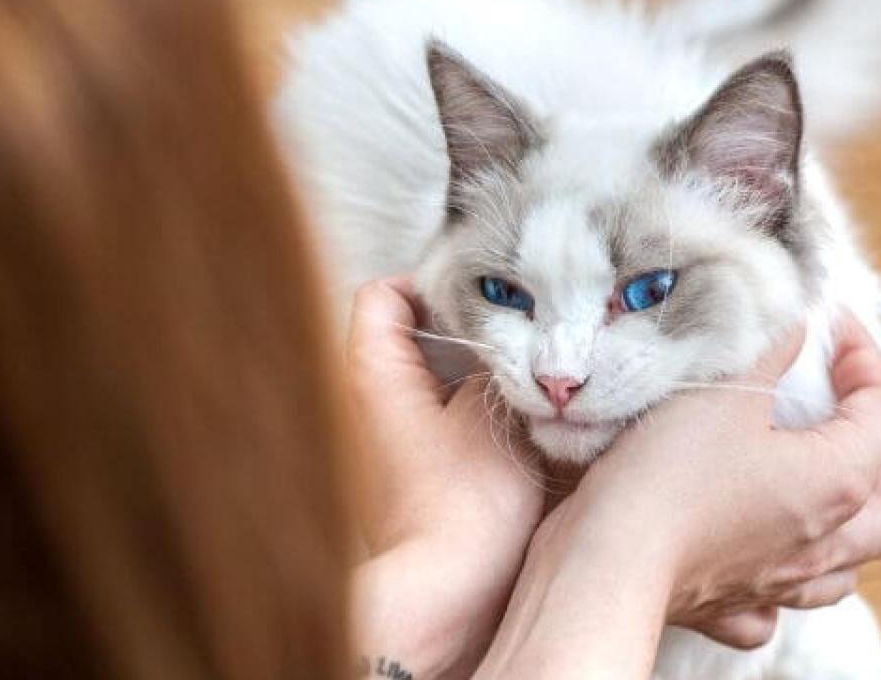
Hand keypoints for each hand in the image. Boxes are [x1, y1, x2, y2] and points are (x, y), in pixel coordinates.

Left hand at [346, 277, 545, 677]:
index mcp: (372, 372)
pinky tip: (507, 427)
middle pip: (407, 336)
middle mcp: (363, 401)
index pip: (384, 294)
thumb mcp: (493, 412)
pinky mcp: (403, 472)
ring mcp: (380, 439)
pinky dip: (464, 414)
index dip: (433, 287)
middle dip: (463, 333)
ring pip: (426, 379)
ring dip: (469, 377)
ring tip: (517, 384)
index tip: (483, 305)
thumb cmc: (467, 503)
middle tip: (513, 340)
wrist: (447, 593)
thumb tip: (512, 335)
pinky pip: (432, 419)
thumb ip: (495, 360)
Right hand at [468, 311, 880, 678]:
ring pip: (845, 567)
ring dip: (847, 527)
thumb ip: (770, 348)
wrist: (607, 561)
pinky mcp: (731, 608)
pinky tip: (760, 557)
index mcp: (838, 479)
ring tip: (819, 489)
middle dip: (880, 453)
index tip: (825, 326)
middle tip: (843, 412)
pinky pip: (775, 609)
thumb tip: (794, 325)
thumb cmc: (669, 473)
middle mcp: (823, 540)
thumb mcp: (725, 388)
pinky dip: (780, 585)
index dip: (861, 354)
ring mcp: (780, 582)